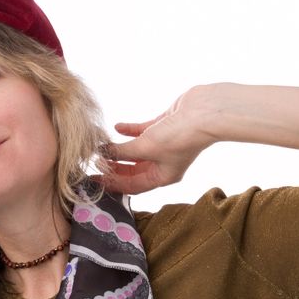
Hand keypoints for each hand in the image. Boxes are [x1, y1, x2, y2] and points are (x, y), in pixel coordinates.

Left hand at [96, 86, 215, 193]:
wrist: (205, 112)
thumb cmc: (179, 136)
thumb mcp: (145, 148)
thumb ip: (121, 152)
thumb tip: (102, 153)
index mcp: (162, 177)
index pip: (131, 185)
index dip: (111, 183)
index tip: (94, 180)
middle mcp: (163, 164)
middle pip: (132, 169)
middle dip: (113, 167)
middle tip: (93, 163)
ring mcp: (163, 145)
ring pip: (135, 151)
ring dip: (119, 148)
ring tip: (100, 146)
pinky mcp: (164, 127)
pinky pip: (141, 132)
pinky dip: (129, 131)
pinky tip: (116, 127)